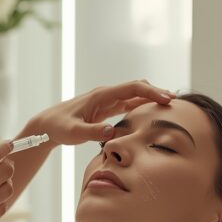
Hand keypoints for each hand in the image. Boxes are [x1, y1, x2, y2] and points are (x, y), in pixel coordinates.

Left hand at [31, 80, 175, 145]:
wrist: (46, 126)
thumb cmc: (58, 127)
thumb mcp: (73, 133)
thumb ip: (92, 132)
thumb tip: (112, 132)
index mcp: (101, 95)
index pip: (131, 88)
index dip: (151, 92)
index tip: (167, 99)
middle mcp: (106, 95)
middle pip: (137, 88)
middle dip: (156, 92)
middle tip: (175, 102)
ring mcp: (106, 101)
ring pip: (134, 95)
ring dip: (151, 98)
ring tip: (170, 106)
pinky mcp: (106, 109)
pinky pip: (128, 104)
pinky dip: (142, 105)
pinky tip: (152, 112)